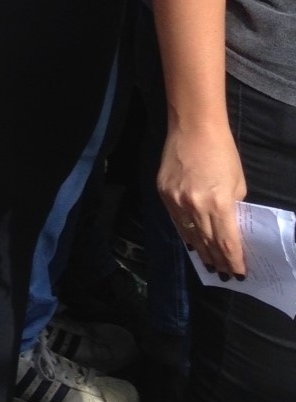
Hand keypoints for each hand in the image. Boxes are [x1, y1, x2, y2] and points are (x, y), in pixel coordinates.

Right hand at [158, 122, 246, 277]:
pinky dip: (186, 234)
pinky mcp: (163, 193)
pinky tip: (192, 243)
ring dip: (201, 251)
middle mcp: (195, 206)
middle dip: (218, 260)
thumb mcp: (238, 184)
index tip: (239, 273)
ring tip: (209, 264)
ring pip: (190, 235)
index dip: (233, 261)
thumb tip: (229, 227)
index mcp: (218, 204)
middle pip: (208, 242)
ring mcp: (176, 200)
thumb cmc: (222, 152)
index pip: (227, 242)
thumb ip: (233, 208)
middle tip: (223, 274)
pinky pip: (176, 221)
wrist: (193, 127)